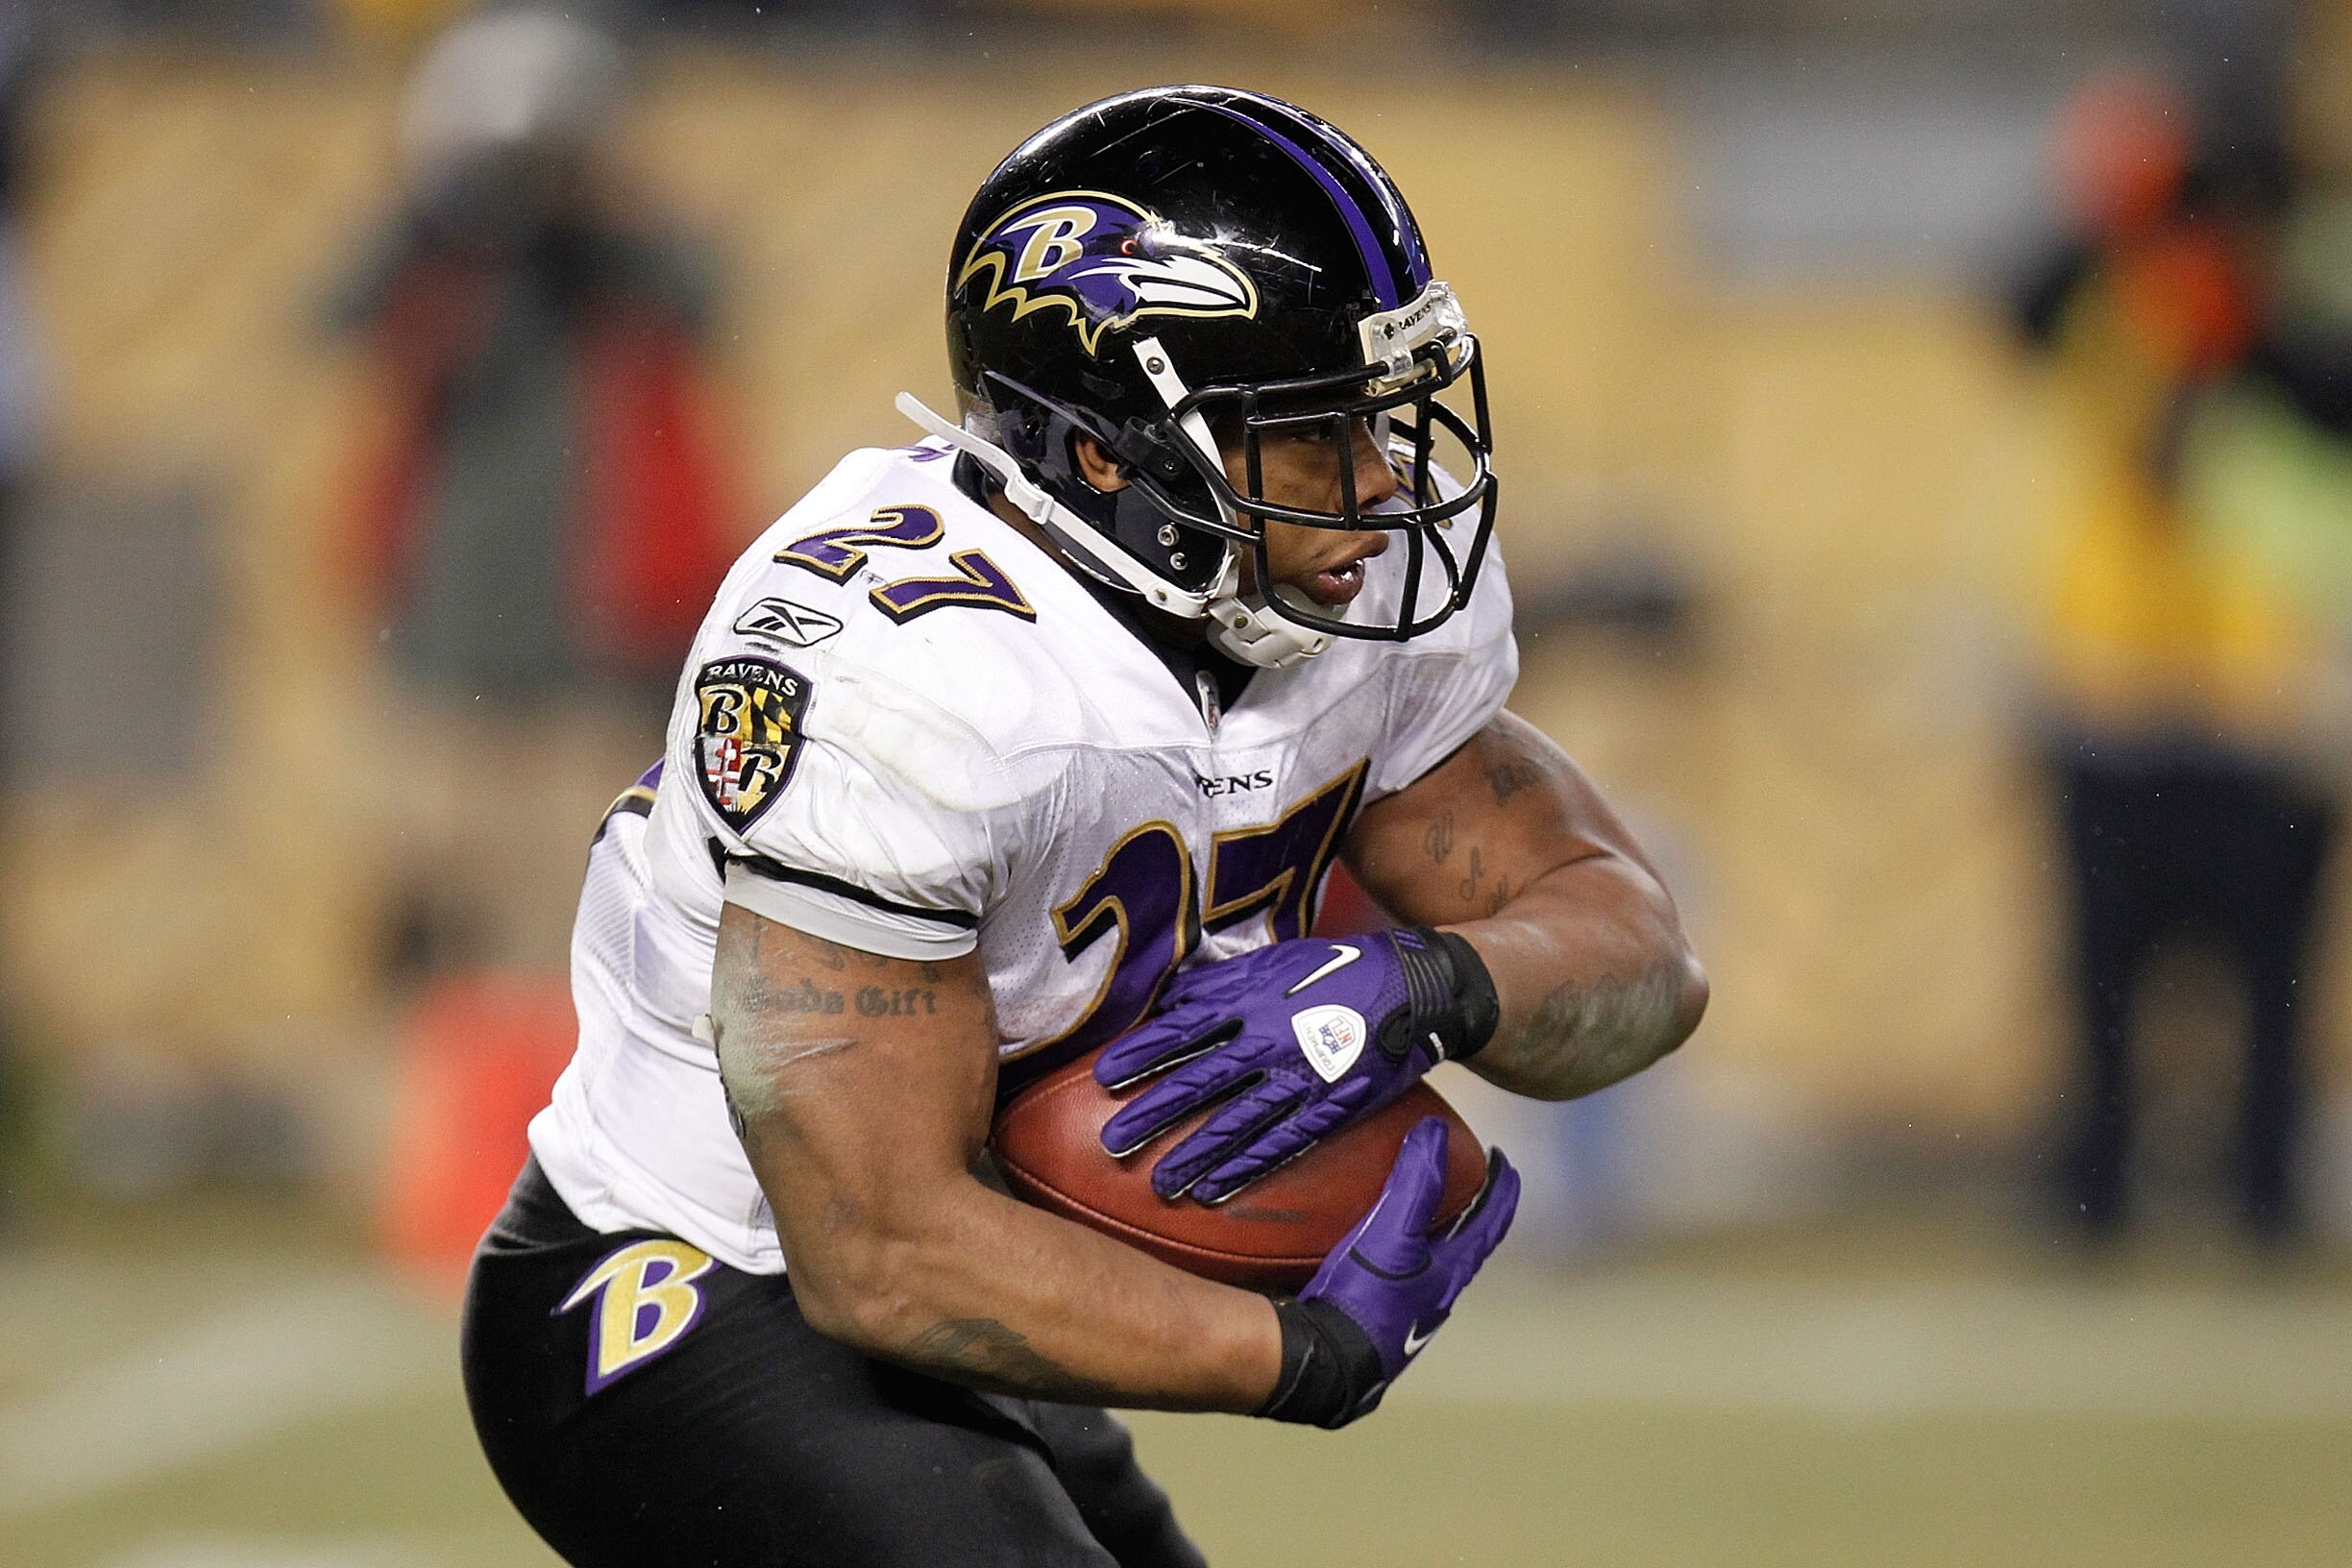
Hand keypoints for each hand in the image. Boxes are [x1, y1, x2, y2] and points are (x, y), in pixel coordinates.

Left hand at [1095, 927, 1498, 1201]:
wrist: (1413, 989)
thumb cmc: (1334, 970)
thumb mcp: (1272, 962)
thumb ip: (1219, 983)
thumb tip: (1167, 1001)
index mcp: (1250, 1000)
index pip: (1183, 1029)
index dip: (1142, 1054)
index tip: (1104, 1075)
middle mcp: (1269, 1041)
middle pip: (1200, 1082)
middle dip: (1154, 1115)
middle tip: (1113, 1143)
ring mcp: (1300, 1078)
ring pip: (1236, 1122)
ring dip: (1195, 1154)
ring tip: (1159, 1182)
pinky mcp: (1329, 1108)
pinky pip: (1281, 1143)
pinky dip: (1246, 1167)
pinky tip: (1215, 1188)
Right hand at [1257, 1117, 1518, 1427]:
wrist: (1324, 1364)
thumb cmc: (1366, 1300)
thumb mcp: (1394, 1233)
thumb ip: (1417, 1181)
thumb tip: (1437, 1129)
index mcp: (1450, 1274)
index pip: (1490, 1224)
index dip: (1501, 1190)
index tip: (1506, 1162)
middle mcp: (1433, 1297)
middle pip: (1462, 1246)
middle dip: (1467, 1213)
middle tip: (1463, 1179)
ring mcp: (1402, 1314)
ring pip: (1426, 1266)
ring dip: (1427, 1236)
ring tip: (1412, 1209)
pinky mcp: (1369, 1323)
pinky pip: (1388, 1279)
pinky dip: (1388, 1255)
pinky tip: (1362, 1249)